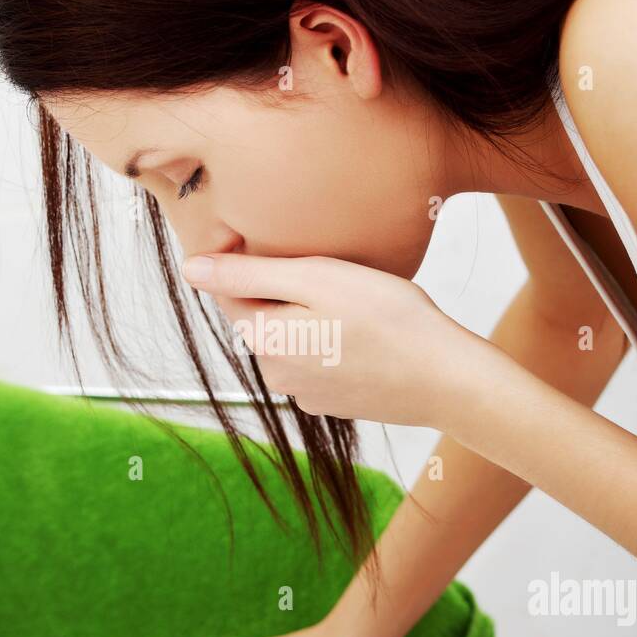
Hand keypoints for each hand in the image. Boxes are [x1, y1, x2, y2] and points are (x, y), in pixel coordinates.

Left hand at [181, 252, 488, 428]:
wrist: (446, 379)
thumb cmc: (388, 319)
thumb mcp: (315, 279)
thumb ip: (248, 273)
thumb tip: (190, 269)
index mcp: (264, 339)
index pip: (229, 291)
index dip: (244, 257)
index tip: (277, 234)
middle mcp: (276, 373)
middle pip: (261, 316)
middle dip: (282, 290)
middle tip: (330, 266)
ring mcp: (306, 393)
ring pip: (293, 338)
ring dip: (309, 316)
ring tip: (352, 299)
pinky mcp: (336, 402)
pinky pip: (320, 360)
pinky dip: (333, 341)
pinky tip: (365, 331)